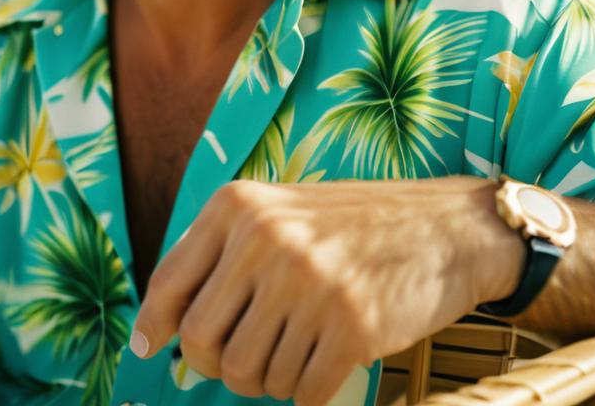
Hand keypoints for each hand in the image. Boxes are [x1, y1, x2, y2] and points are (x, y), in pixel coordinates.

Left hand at [130, 176, 522, 405]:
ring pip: (251, 377)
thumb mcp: (278, 213)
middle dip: (221, 364)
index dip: (155, 324)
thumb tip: (156, 332)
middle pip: (201, 344)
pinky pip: (302, 395)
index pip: (168, 282)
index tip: (150, 347)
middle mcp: (265, 239)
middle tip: (253, 353)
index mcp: (239, 207)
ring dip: (274, 377)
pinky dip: (312, 391)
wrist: (444, 227)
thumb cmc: (352, 227)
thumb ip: (221, 257)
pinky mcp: (351, 326)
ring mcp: (308, 283)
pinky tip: (332, 356)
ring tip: (304, 341)